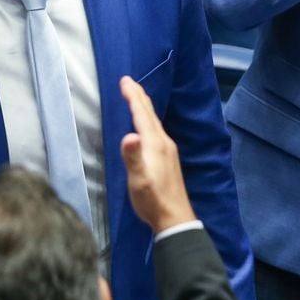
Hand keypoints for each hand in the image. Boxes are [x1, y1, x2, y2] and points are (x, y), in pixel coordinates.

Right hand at [119, 76, 195, 232]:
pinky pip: (155, 130)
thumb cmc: (153, 200)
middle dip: (139, 96)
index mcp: (155, 143)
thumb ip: (133, 157)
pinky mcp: (167, 158)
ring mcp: (168, 150)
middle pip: (150, 114)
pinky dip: (148, 120)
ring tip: (136, 98)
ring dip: (143, 107)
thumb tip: (128, 135)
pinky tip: (147, 126)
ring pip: (154, 121)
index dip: (133, 96)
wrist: (174, 218)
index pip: (142, 114)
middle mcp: (164, 142)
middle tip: (128, 81)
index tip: (125, 80)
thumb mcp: (139, 180)